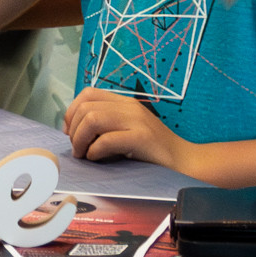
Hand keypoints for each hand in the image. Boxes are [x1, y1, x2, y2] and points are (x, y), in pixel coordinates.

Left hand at [62, 89, 193, 173]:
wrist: (185, 162)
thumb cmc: (153, 153)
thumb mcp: (128, 132)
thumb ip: (106, 126)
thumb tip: (73, 131)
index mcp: (126, 102)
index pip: (88, 93)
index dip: (72, 111)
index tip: (70, 132)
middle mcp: (130, 107)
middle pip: (86, 107)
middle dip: (74, 130)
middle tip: (77, 149)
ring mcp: (137, 121)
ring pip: (93, 120)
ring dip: (80, 140)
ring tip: (84, 154)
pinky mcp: (142, 138)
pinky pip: (107, 140)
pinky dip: (95, 151)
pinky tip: (97, 159)